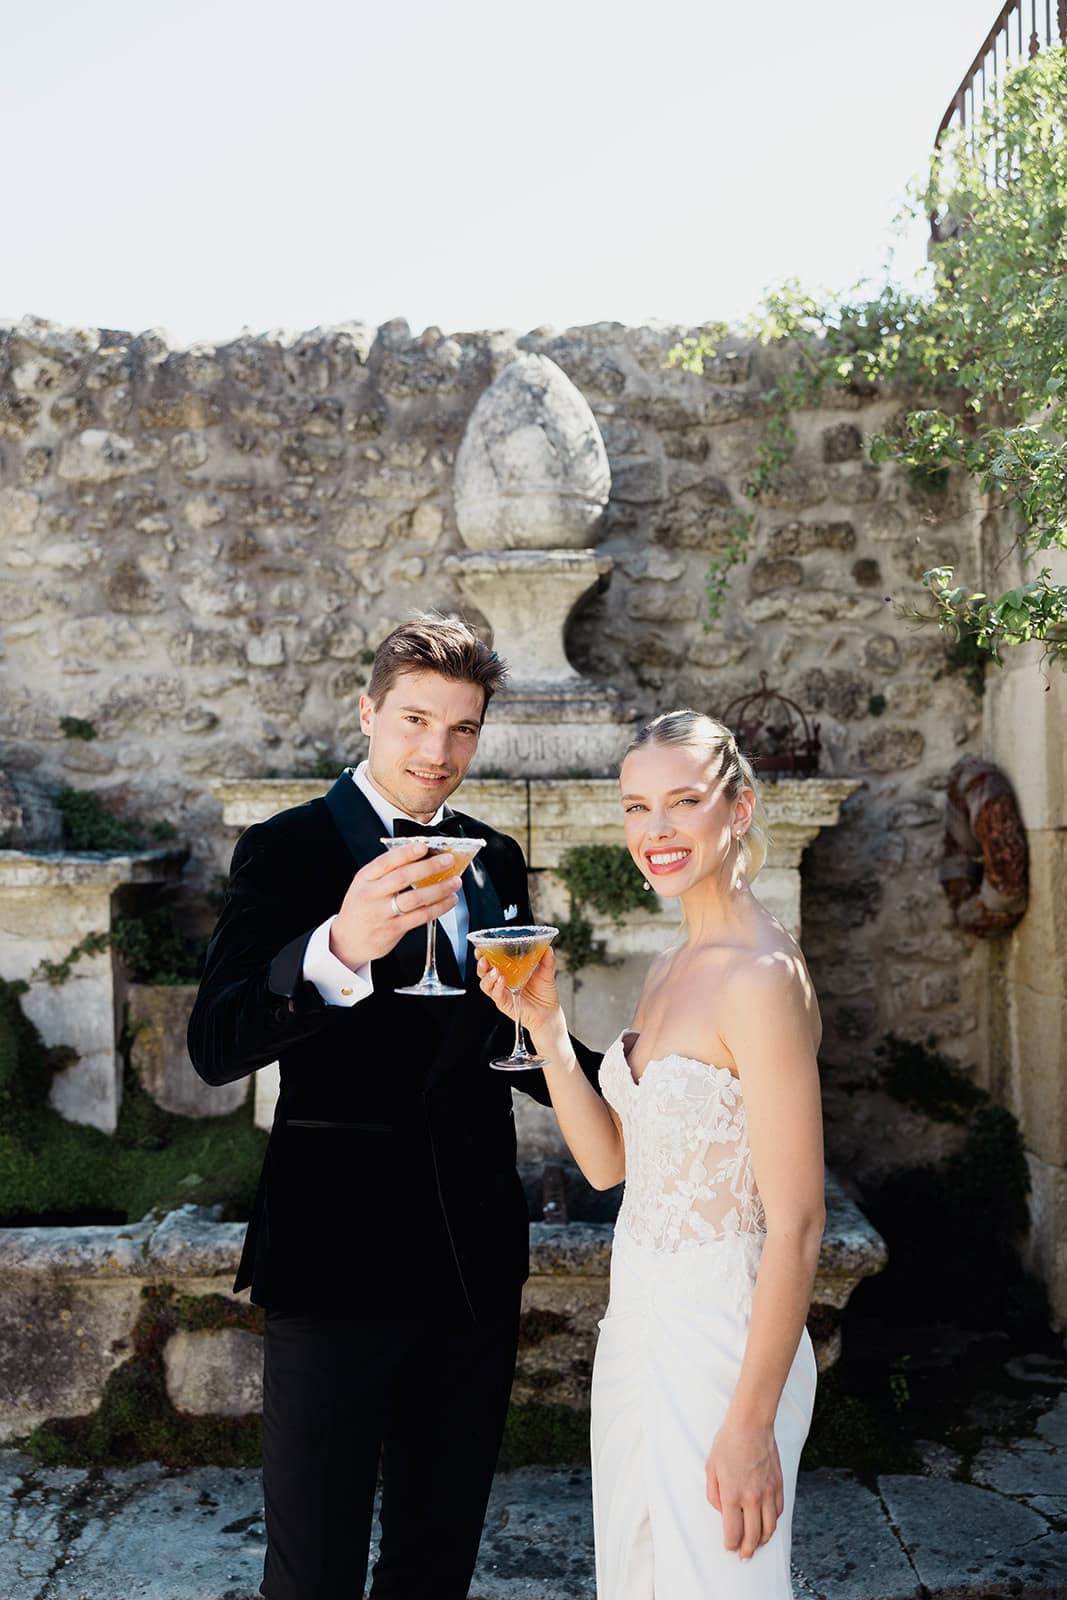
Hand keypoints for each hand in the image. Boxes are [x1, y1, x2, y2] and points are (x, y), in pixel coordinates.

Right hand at [330, 842, 461, 969]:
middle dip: (429, 867)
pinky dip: (438, 907)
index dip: (406, 853)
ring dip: (439, 889)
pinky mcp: (393, 929)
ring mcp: (382, 913)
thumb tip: (420, 857)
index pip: (386, 861)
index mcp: (364, 878)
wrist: (347, 941)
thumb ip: (386, 873)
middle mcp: (371, 894)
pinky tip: (449, 901)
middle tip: (448, 861)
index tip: (424, 846)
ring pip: (415, 898)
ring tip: (455, 882)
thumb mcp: (364, 885)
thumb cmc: (361, 908)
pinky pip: (420, 916)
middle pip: (403, 877)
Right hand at [475, 946, 566, 1050]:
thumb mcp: (546, 972)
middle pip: (483, 971)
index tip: (482, 945)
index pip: (491, 959)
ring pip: (485, 984)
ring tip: (495, 970)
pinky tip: (501, 980)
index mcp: (508, 969)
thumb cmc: (544, 991)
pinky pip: (496, 995)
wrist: (549, 1012)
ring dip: (487, 976)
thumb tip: (548, 948)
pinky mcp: (504, 1002)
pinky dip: (497, 987)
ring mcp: (502, 992)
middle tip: (484, 958)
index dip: (484, 952)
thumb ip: (547, 960)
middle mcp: (502, 980)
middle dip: (481, 963)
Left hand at [705, 1419, 783, 1561]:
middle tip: (744, 1556)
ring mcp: (767, 1493)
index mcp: (732, 1495)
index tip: (729, 1548)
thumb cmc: (727, 1444)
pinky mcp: (779, 1485)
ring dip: (763, 1541)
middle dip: (748, 1550)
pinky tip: (767, 1524)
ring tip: (757, 1545)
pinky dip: (773, 1523)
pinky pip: (778, 1512)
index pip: (733, 1532)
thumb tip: (722, 1512)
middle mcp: (751, 1498)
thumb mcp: (710, 1468)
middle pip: (753, 1536)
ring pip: (769, 1528)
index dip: (731, 1545)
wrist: (750, 1424)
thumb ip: (714, 1495)